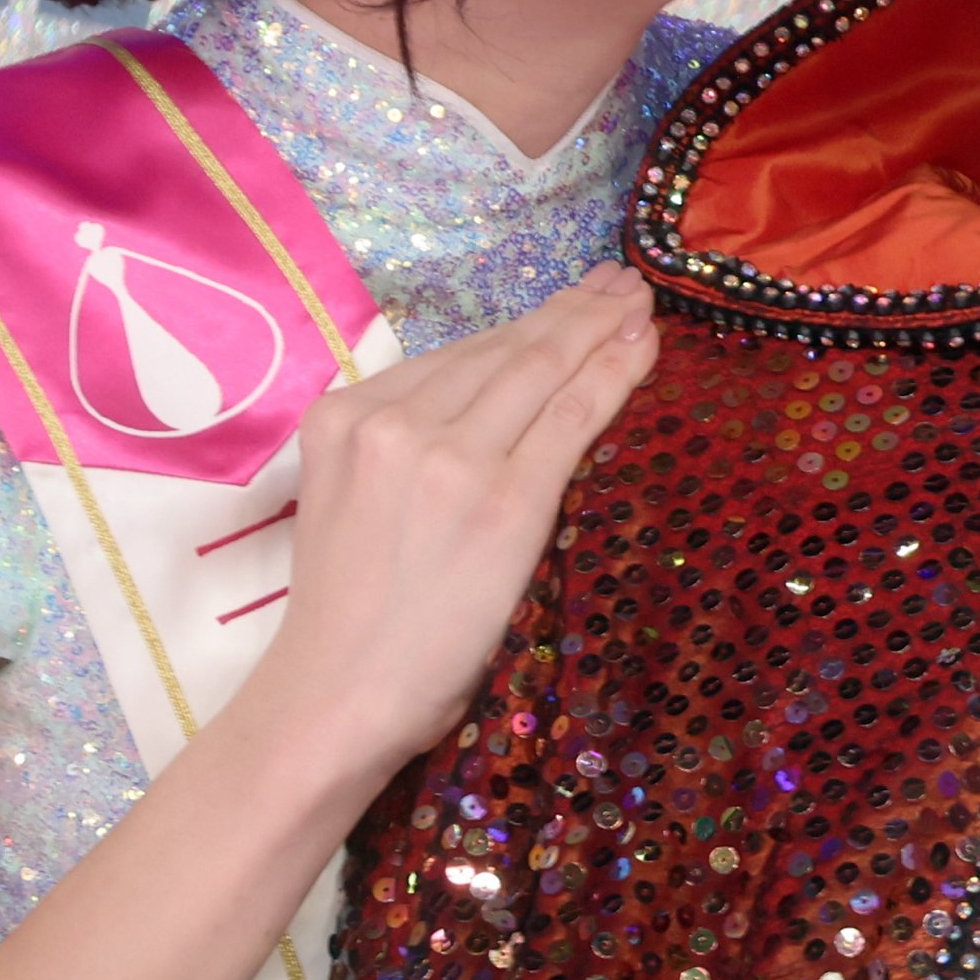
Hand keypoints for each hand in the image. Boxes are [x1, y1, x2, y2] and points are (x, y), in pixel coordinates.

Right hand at [232, 264, 659, 792]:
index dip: (520, 326)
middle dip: (569, 312)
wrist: (336, 696)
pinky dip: (614, 374)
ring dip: (599, 328)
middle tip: (617, 283)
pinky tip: (643, 347)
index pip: (454, 358)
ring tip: (638, 303)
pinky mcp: (504, 498)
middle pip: (502, 352)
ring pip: (540, 370)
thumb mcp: (350, 504)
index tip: (564, 302)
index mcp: (342, 418)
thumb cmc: (350, 621)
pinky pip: (570, 416)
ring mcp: (448, 455)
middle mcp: (390, 422)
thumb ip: (400, 450)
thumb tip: (483, 416)